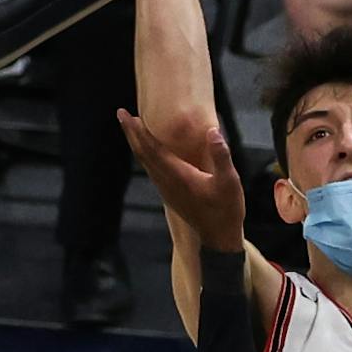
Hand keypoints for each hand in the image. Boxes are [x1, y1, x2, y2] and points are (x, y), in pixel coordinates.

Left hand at [119, 113, 244, 251]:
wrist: (219, 237)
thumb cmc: (227, 210)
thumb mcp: (230, 182)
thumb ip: (221, 156)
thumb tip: (212, 131)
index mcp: (178, 176)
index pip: (152, 149)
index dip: (138, 131)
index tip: (125, 115)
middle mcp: (167, 182)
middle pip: (142, 154)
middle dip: (131, 133)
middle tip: (121, 114)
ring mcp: (166, 190)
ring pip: (145, 162)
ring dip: (137, 144)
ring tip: (132, 127)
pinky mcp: (170, 194)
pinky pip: (151, 170)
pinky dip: (145, 155)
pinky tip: (148, 150)